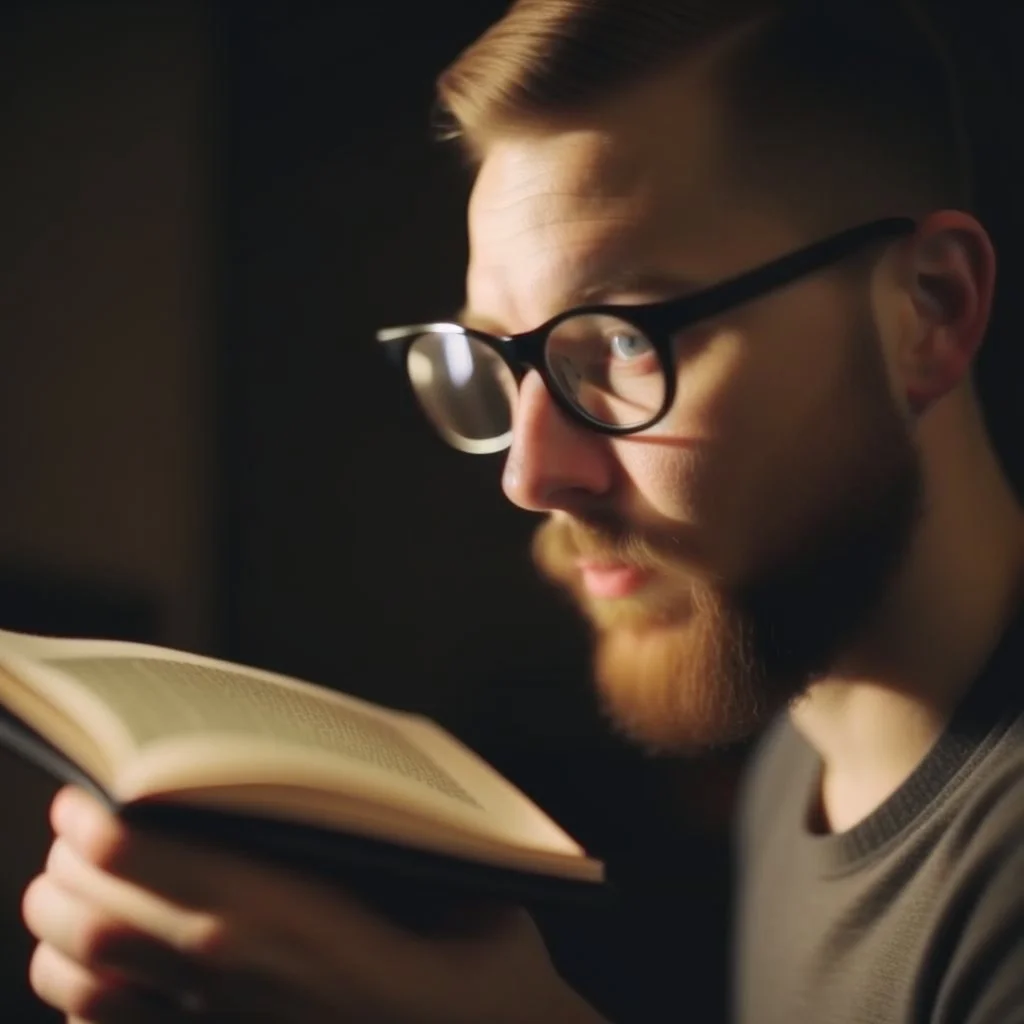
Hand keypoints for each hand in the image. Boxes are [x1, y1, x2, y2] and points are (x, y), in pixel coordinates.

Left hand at [23, 786, 607, 1022]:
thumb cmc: (480, 970)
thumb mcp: (447, 877)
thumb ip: (381, 832)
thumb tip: (326, 783)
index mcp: (281, 915)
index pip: (141, 855)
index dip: (99, 817)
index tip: (92, 787)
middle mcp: (232, 977)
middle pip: (93, 920)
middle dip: (64, 869)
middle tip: (76, 827)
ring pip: (88, 986)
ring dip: (59, 934)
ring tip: (67, 892)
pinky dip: (81, 1002)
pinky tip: (93, 975)